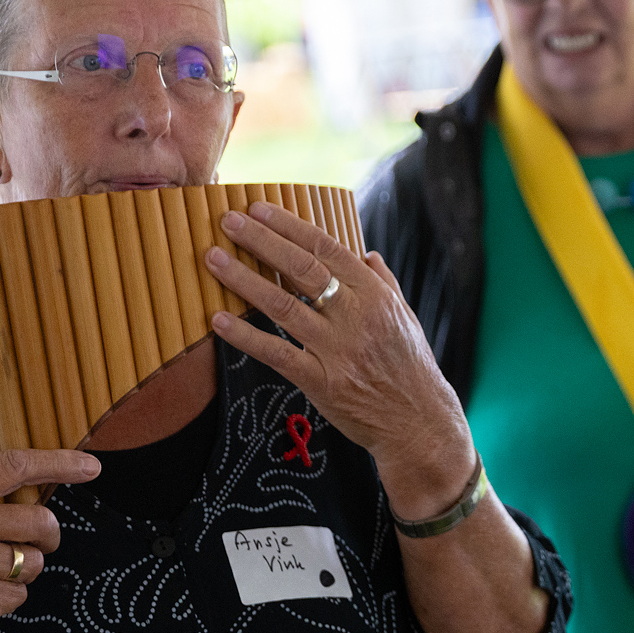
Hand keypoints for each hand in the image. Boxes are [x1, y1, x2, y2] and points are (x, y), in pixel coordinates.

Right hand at [0, 449, 100, 632]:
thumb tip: (28, 489)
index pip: (15, 465)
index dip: (58, 463)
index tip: (89, 466)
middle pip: (39, 520)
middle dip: (48, 534)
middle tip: (39, 540)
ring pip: (33, 560)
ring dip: (21, 568)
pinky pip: (18, 594)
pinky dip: (5, 596)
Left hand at [206, 201, 474, 517]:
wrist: (420, 422)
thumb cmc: (412, 368)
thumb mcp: (405, 318)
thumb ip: (384, 284)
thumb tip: (366, 254)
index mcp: (376, 295)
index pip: (327, 249)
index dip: (290, 227)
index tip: (259, 210)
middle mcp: (356, 316)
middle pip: (302, 269)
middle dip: (262, 241)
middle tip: (229, 221)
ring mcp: (337, 350)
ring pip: (283, 306)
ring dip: (244, 280)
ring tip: (213, 259)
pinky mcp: (321, 382)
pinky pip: (277, 353)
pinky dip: (245, 336)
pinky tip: (219, 320)